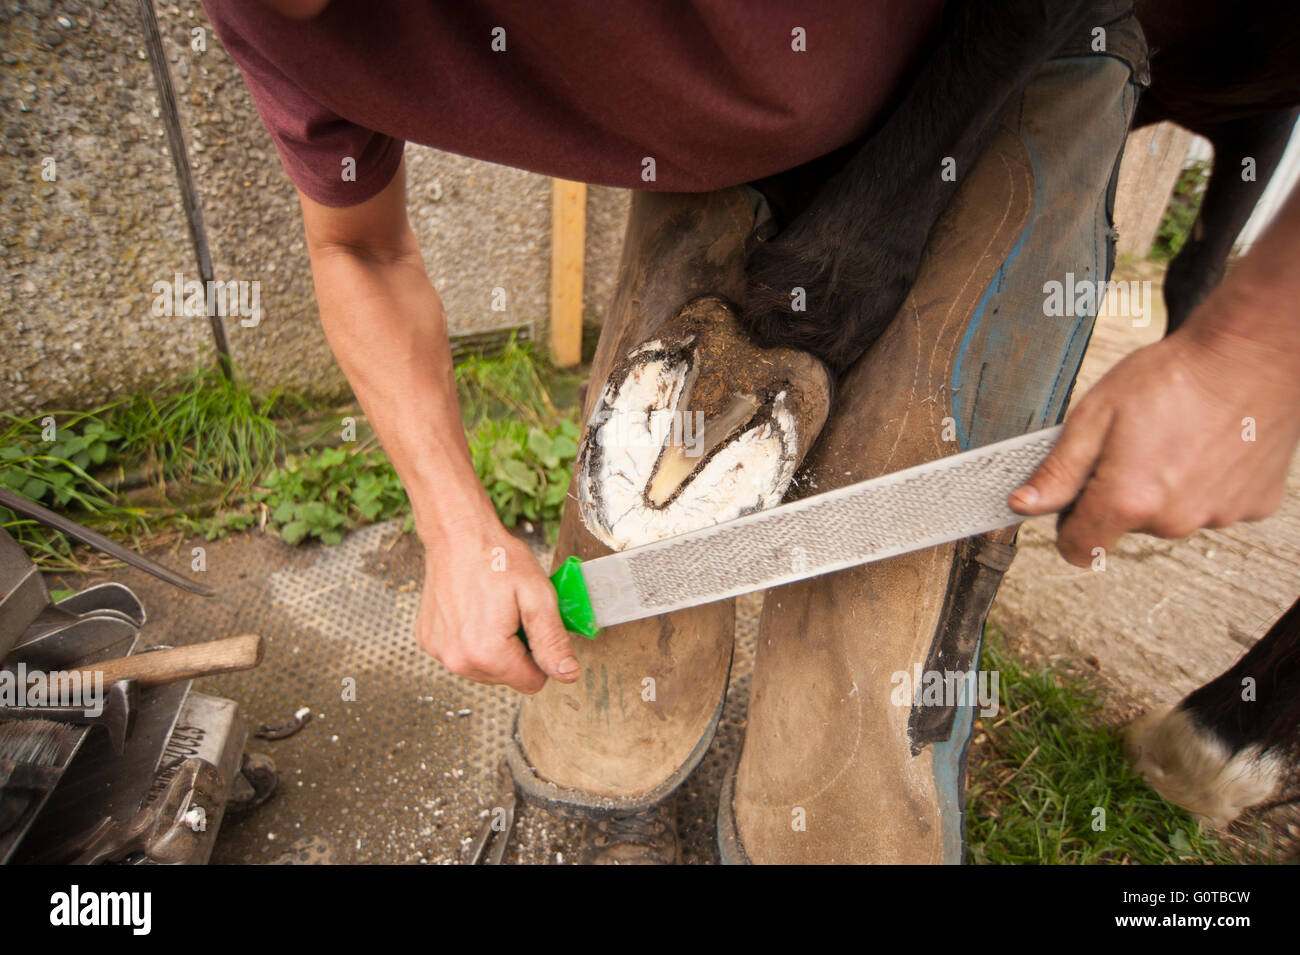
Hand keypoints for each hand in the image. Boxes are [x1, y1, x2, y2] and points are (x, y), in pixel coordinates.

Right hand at [416, 518, 579, 692]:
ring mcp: (439, 653)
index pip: (532, 683)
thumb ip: (553, 641)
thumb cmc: (497, 559)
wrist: (457, 535)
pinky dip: (472, 639)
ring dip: (495, 647)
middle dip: (517, 651)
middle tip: (513, 613)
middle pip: (507, 678)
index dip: (540, 656)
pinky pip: (463, 655)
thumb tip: (568, 675)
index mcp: (488, 653)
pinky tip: (473, 611)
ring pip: (485, 669)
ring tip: (493, 610)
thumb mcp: (538, 596)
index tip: (532, 626)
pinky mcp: (429, 642)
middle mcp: (458, 660)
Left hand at [1009, 314, 1299, 566]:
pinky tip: (1206, 444)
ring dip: (1164, 488)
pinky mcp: (1253, 505)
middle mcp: (1174, 520)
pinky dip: (1205, 482)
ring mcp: (1218, 515)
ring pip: (1171, 516)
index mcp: (1129, 501)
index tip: (1072, 502)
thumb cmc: (1174, 376)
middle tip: (1129, 445)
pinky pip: (1213, 504)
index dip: (1068, 525)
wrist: (1252, 353)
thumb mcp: (1094, 415)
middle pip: (1126, 526)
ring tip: (1172, 438)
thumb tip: (1022, 504)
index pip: (1080, 549)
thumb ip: (1057, 470)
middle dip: (1119, 494)